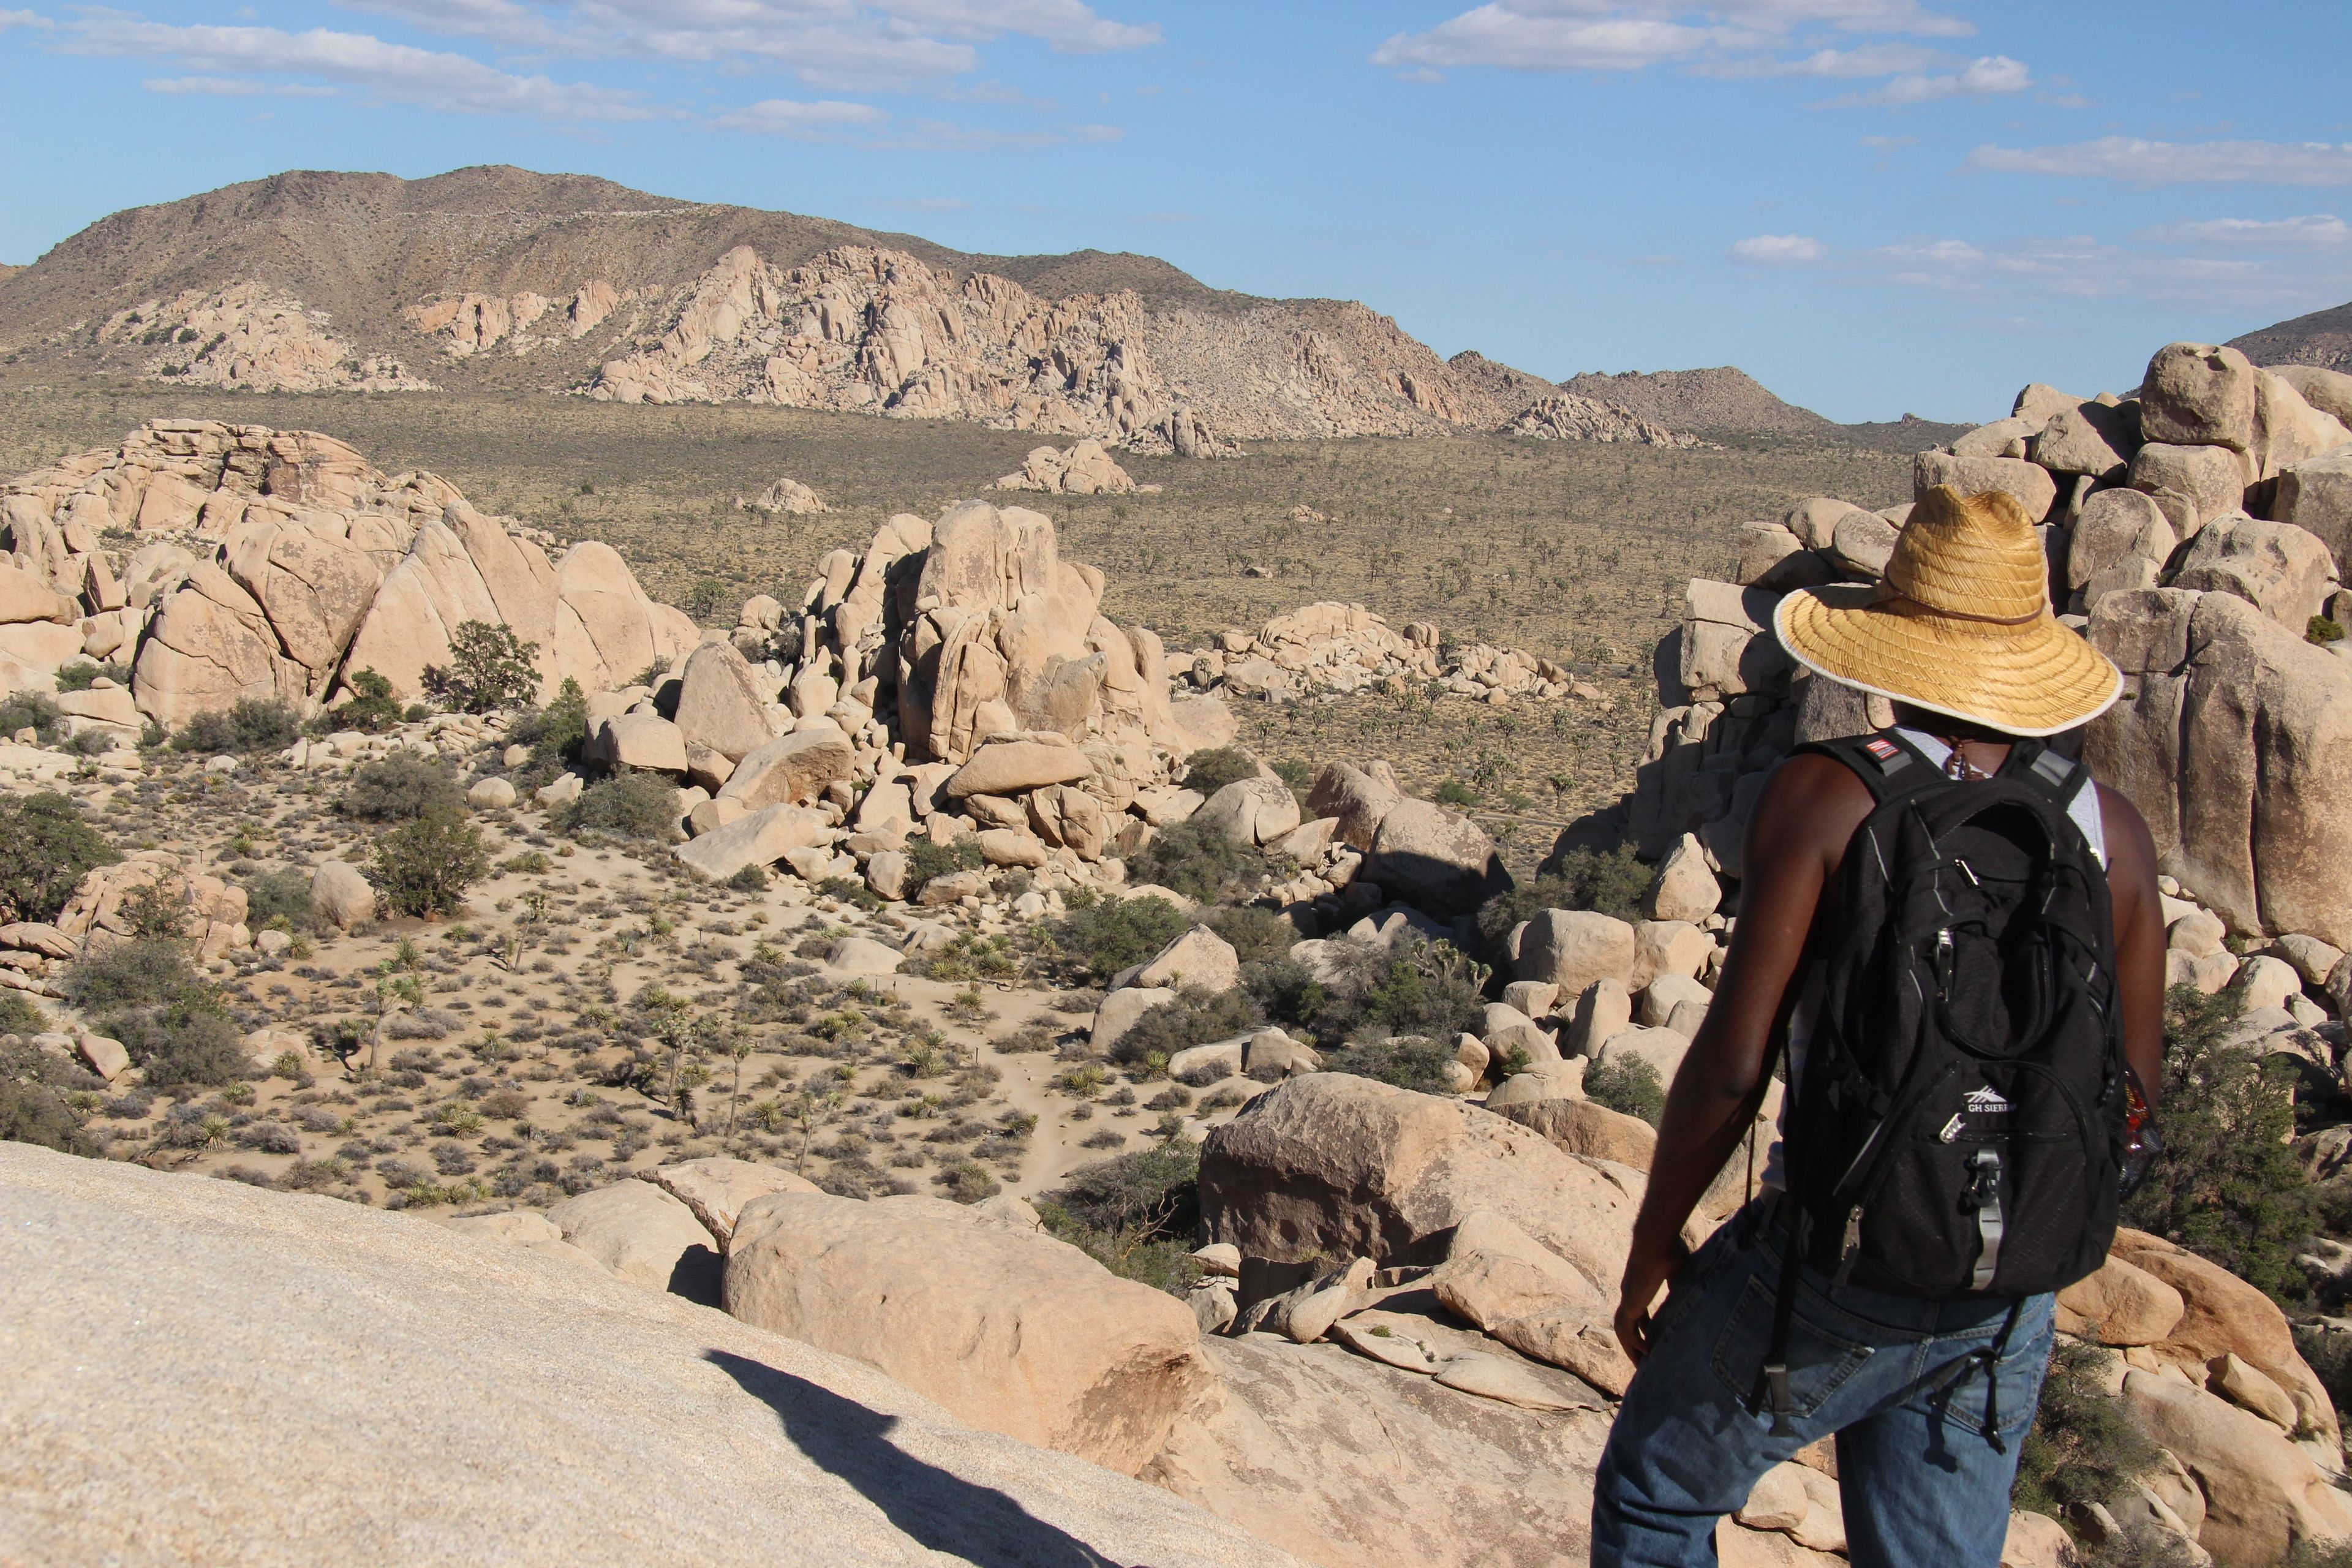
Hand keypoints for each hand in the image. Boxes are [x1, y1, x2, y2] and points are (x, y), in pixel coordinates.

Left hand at [1615, 1234, 1693, 1366]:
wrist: (1657, 1240)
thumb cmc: (1669, 1249)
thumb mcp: (1678, 1272)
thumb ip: (1678, 1285)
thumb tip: (1687, 1297)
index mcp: (1639, 1286)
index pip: (1638, 1313)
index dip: (1644, 1328)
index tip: (1652, 1341)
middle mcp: (1630, 1294)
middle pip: (1627, 1326)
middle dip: (1634, 1344)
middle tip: (1643, 1361)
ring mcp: (1627, 1298)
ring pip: (1623, 1331)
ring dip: (1631, 1348)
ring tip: (1641, 1366)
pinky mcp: (1629, 1301)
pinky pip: (1628, 1328)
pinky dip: (1635, 1342)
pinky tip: (1646, 1352)